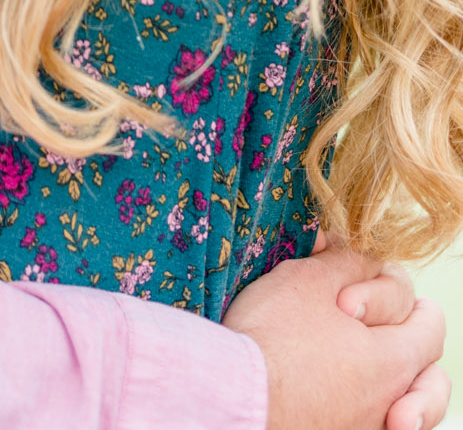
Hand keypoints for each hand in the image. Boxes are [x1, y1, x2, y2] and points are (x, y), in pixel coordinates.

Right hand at [224, 244, 448, 429]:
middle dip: (415, 347)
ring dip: (402, 389)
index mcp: (395, 360)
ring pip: (408, 410)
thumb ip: (347, 261)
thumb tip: (360, 254)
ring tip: (372, 370)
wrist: (237, 397)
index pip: (430, 325)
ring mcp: (366, 428)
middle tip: (383, 329)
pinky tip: (346, 397)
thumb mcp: (309, 278)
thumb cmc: (273, 336)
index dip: (399, 294)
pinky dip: (371, 410)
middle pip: (430, 378)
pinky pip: (373, 425)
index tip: (363, 285)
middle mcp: (391, 403)